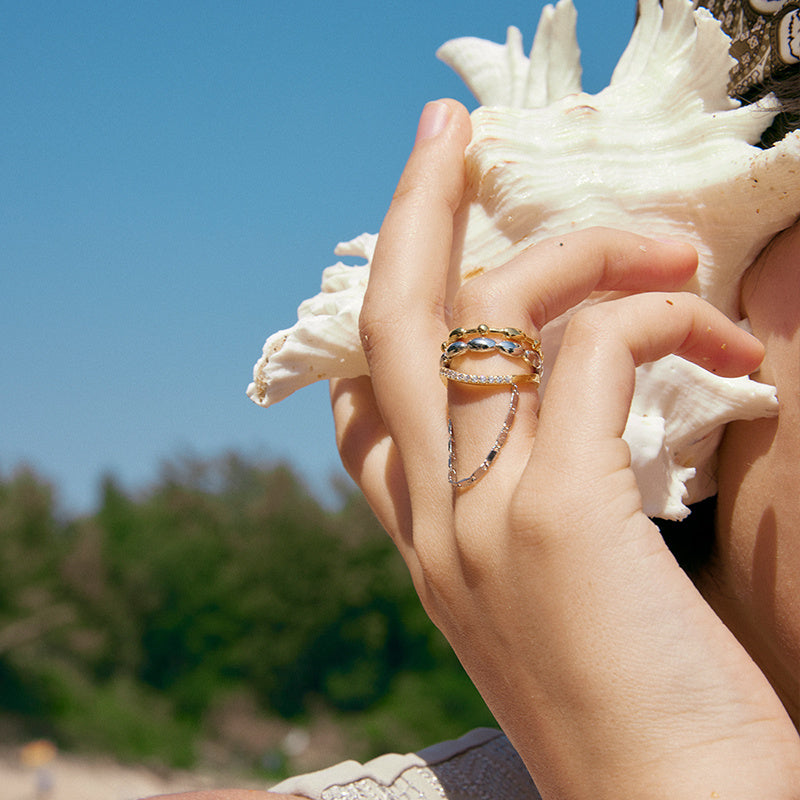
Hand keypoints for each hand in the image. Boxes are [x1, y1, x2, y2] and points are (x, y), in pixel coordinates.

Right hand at [331, 100, 799, 797]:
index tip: (438, 248)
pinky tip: (716, 344)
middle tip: (444, 137)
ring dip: (583, 252)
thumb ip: (523, 511)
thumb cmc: (634, 717)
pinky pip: (587, 353)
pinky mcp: (557, 517)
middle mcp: (433, 523)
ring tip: (666, 249)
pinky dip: (655, 318)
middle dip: (411, 212)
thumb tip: (558, 412)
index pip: (361, 407)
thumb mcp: (549, 605)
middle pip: (390, 323)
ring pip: (484, 311)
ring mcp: (481, 517)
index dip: (390, 312)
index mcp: (429, 547)